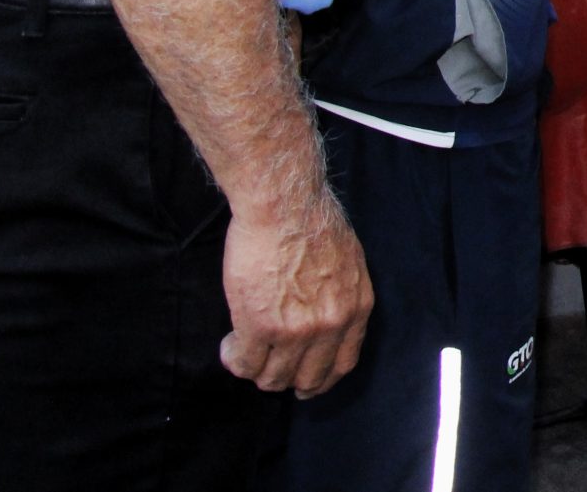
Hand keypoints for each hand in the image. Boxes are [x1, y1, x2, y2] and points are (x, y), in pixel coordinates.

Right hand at [219, 190, 372, 396]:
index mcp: (356, 309)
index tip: (306, 381)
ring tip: (244, 350)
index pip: (343, 364)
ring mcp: (297, 331)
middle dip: (286, 379)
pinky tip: (229, 344)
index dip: (321, 379)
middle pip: (308, 379)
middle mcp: (331, 326)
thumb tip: (325, 313)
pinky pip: (244, 364)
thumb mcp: (348, 262)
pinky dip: (234, 360)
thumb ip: (340, 296)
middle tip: (267, 367)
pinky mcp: (261, 327)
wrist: (285, 206)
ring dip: (256, 370)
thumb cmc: (311, 222)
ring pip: (273, 378)